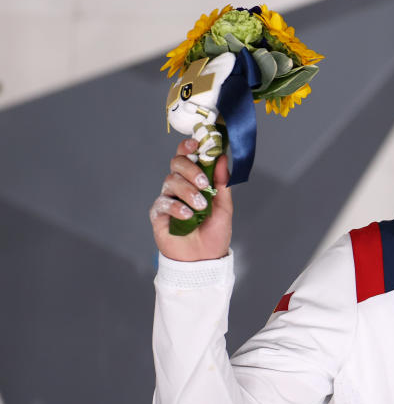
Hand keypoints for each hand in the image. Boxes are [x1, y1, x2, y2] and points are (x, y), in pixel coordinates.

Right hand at [149, 138, 232, 261]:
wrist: (204, 259)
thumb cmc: (214, 233)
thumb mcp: (224, 207)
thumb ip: (222, 183)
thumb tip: (223, 158)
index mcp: (194, 181)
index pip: (188, 157)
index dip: (189, 147)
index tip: (196, 143)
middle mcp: (179, 186)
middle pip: (176, 164)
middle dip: (190, 169)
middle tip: (203, 183)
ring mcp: (168, 199)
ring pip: (170, 181)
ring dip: (187, 191)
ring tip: (200, 207)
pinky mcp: (158, 214)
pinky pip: (163, 203)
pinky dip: (176, 207)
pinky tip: (187, 216)